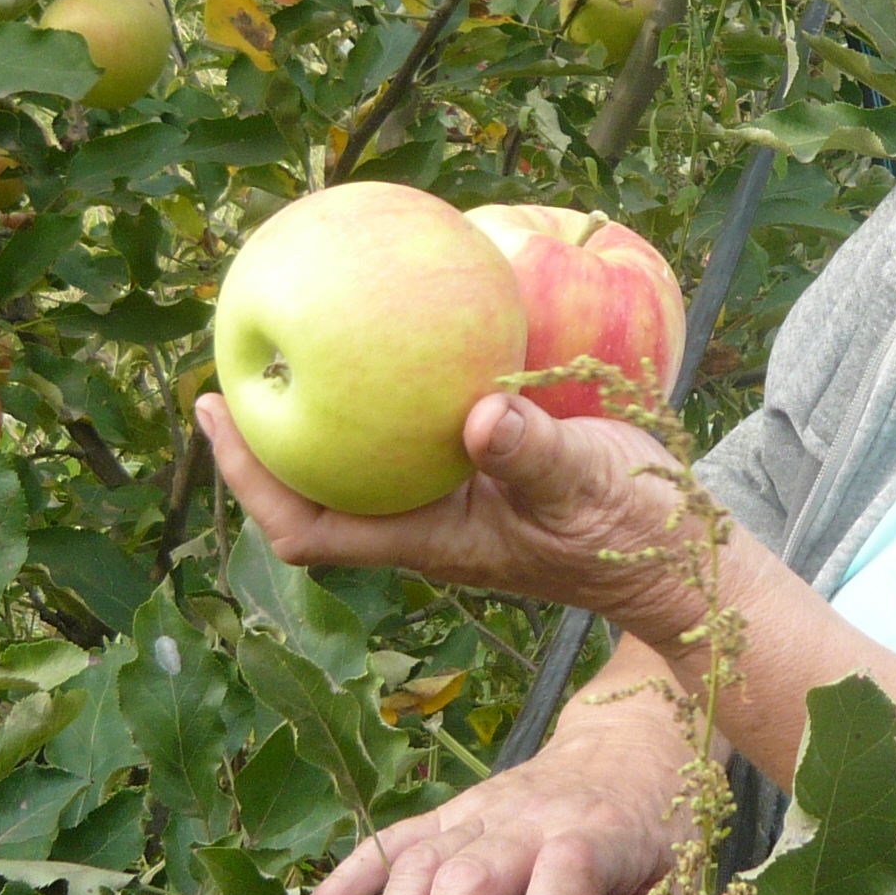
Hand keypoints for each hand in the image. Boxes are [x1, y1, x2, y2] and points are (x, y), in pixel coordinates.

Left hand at [196, 388, 690, 625]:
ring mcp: (455, 505)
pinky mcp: (486, 478)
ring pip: (361, 465)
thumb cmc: (633, 529)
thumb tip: (477, 417)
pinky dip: (392, 393)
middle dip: (264, 437)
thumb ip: (532, 449)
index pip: (309, 528)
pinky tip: (403, 340)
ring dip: (323, 415)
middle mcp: (428, 526)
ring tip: (296, 343)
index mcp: (430, 541)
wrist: (682, 554)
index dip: (251, 479)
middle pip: (315, 493)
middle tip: (228, 362)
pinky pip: (414, 437)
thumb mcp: (586, 481)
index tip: (213, 412)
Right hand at [304, 681, 697, 894]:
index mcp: (594, 833)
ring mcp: (478, 813)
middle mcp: (527, 820)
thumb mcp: (682, 878)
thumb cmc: (654, 820)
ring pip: (421, 865)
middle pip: (473, 878)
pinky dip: (346, 881)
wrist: (627, 739)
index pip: (566, 876)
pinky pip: (388, 843)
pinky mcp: (447, 814)